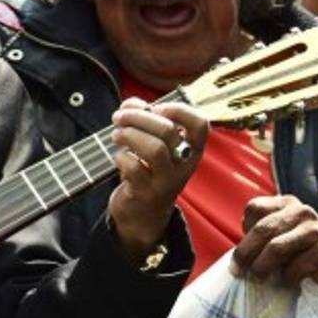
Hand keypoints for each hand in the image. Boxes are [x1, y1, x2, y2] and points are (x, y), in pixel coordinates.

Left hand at [108, 98, 207, 263]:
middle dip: (139, 118)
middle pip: (168, 131)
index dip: (179, 110)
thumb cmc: (149, 170)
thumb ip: (146, 120)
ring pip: (154, 149)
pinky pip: (134, 168)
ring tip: (116, 134)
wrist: (144, 214)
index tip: (157, 107)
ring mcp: (166, 180)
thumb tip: (131, 103)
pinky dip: (121, 157)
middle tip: (120, 117)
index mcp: (192, 149)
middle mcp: (184, 165)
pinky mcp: (146, 193)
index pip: (200, 124)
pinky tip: (118, 157)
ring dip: (129, 135)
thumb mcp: (157, 146)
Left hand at [230, 194, 317, 290]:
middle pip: (263, 229)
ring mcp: (316, 230)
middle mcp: (302, 212)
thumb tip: (238, 260)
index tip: (241, 252)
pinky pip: (295, 268)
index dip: (244, 231)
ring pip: (276, 248)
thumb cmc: (297, 250)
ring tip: (259, 278)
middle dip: (245, 253)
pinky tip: (288, 282)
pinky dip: (286, 279)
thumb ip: (260, 236)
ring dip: (262, 267)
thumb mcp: (280, 234)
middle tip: (238, 271)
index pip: (255, 208)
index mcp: (287, 204)